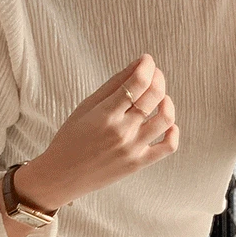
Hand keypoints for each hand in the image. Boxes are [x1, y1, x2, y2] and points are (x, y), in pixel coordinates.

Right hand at [15, 54, 178, 210]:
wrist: (62, 176)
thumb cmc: (70, 138)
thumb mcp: (86, 106)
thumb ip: (113, 85)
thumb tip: (137, 65)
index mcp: (105, 114)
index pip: (137, 82)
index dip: (147, 65)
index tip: (146, 60)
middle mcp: (121, 131)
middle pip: (154, 96)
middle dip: (158, 78)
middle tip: (153, 74)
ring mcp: (132, 149)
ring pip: (166, 118)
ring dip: (167, 101)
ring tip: (159, 98)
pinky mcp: (139, 163)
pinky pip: (168, 147)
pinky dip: (173, 131)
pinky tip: (166, 124)